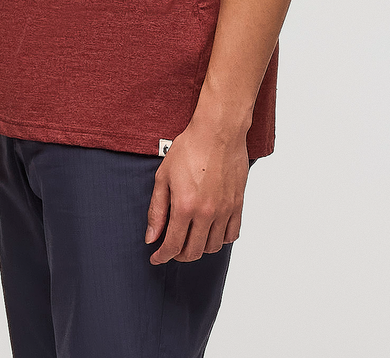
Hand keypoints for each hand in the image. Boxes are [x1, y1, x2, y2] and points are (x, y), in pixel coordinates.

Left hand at [145, 122, 248, 262]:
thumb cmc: (189, 148)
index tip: (156, 257)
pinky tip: (210, 231)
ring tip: (190, 238)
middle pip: (193, 252)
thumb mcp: (163, 176)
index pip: (172, 245)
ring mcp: (225, 210)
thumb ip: (157, 210)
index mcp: (185, 206)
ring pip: (212, 247)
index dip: (162, 256)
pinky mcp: (238, 204)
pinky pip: (231, 235)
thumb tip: (151, 237)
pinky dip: (220, 239)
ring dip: (198, 248)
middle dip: (178, 255)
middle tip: (171, 248)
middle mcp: (206, 213)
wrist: (218, 131)